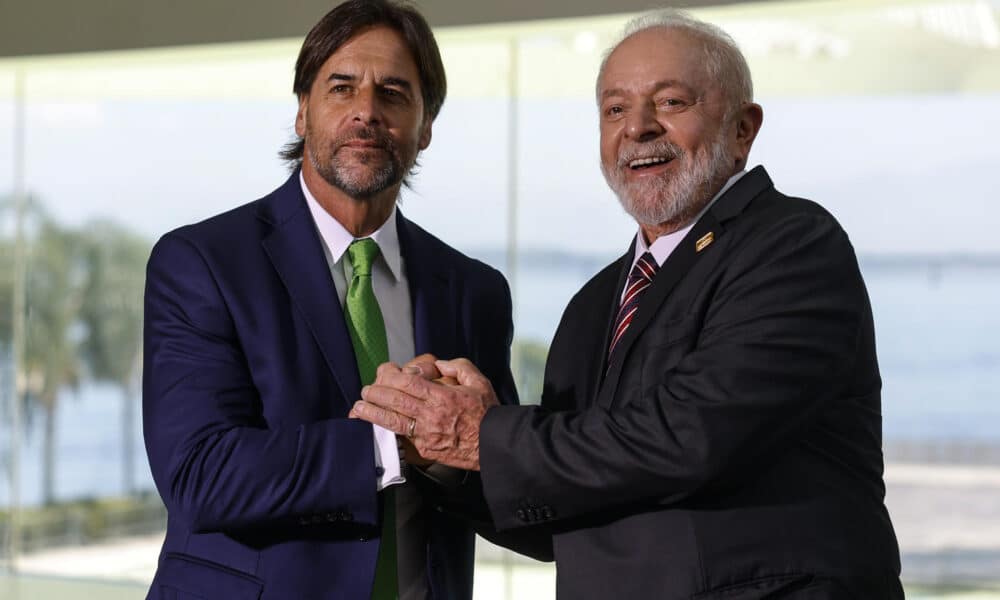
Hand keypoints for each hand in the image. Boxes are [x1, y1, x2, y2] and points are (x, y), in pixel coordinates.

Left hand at [350, 358, 497, 470]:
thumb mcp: (478, 381)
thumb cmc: (487, 412)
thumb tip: (437, 364)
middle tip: (366, 390)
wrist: (493, 445)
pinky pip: (401, 438)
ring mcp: (426, 434)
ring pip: (392, 422)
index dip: (391, 376)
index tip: (384, 372)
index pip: (408, 383)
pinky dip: (385, 431)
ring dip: (372, 414)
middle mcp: (431, 415)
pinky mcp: (425, 450)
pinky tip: (373, 427)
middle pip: (395, 401)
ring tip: (357, 408)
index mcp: (442, 397)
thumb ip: (458, 367)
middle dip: (376, 393)